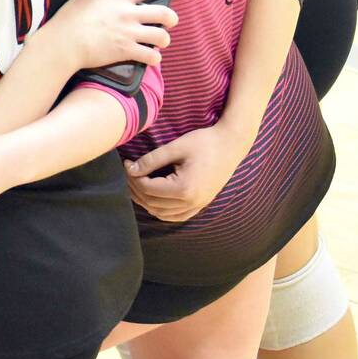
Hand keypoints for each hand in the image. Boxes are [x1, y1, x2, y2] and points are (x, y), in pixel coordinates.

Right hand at [34, 0, 176, 71]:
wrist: (65, 43)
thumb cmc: (69, 20)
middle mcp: (128, 14)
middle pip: (163, 13)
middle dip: (172, 18)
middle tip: (170, 21)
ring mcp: (130, 33)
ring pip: (162, 36)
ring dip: (164, 39)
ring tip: (160, 42)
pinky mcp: (127, 51)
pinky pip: (151, 56)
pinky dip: (154, 58)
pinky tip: (151, 58)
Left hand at [125, 123, 249, 221]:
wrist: (231, 145)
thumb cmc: (204, 142)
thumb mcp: (174, 148)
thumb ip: (151, 160)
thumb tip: (130, 169)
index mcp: (185, 188)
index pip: (148, 189)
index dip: (132, 177)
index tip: (127, 163)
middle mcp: (192, 202)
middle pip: (152, 203)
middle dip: (135, 189)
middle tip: (129, 172)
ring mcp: (198, 206)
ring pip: (162, 213)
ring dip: (146, 201)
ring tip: (136, 183)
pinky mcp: (201, 204)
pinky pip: (176, 216)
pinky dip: (161, 210)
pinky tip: (153, 196)